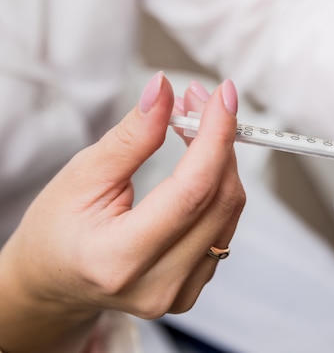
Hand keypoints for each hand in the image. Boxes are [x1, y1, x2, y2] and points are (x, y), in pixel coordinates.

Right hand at [0, 72, 244, 352]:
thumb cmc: (57, 230)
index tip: (223, 95)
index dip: (215, 136)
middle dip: (221, 139)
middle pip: (220, 199)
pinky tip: (200, 160)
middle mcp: (159, 285)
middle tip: (200, 100)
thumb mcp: (83, 175)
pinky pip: (225, 225)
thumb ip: (132, 136)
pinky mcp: (194, 287)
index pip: (192, 191)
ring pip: (229, 210)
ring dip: (223, 158)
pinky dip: (219, 184)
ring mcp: (181, 292)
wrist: (54, 281)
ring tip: (195, 124)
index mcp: (120, 259)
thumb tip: (165, 90)